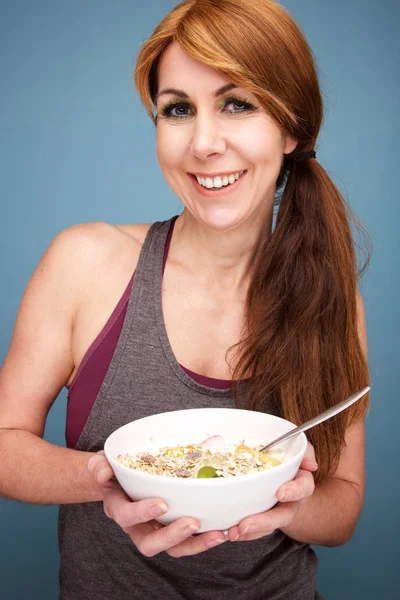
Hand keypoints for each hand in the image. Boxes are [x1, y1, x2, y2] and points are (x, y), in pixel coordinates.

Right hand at [87, 451, 225, 556]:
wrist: (118, 480)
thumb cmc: (112, 471)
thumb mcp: (101, 463)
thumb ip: (99, 465)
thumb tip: (102, 471)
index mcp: (119, 509)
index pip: (126, 516)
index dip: (142, 513)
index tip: (161, 503)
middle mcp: (137, 526)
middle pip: (151, 544)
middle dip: (172, 535)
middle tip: (193, 522)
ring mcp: (156, 530)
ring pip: (173, 548)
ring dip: (196, 544)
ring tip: (217, 534)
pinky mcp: (173, 528)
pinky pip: (188, 540)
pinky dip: (204, 538)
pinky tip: (223, 529)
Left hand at [226, 441, 317, 541]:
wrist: (282, 476)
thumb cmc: (289, 460)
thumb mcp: (298, 451)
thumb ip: (304, 453)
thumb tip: (311, 465)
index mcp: (301, 483)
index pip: (303, 488)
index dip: (293, 491)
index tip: (280, 493)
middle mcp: (291, 502)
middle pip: (282, 516)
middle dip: (264, 522)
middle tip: (245, 525)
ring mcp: (275, 512)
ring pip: (266, 526)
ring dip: (249, 531)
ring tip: (232, 533)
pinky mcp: (261, 517)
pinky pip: (252, 529)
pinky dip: (240, 531)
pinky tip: (226, 532)